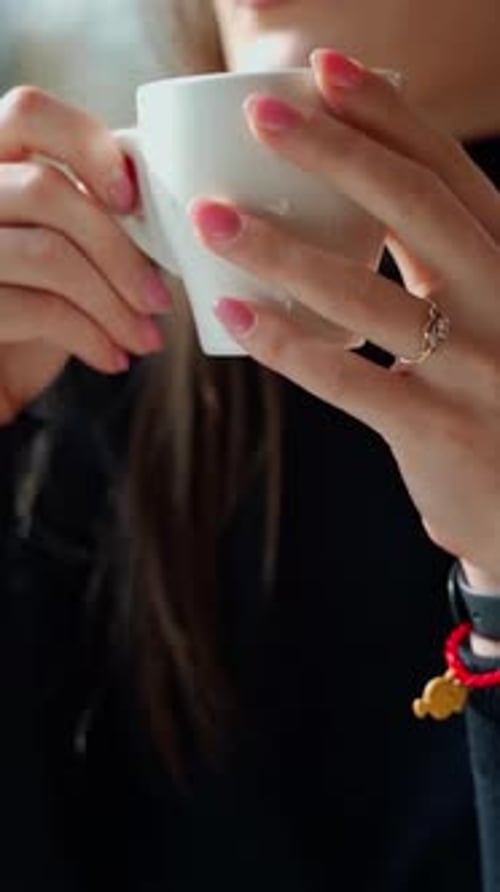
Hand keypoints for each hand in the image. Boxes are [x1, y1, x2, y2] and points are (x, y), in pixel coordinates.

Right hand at [0, 86, 171, 422]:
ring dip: (114, 303)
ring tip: (146, 337)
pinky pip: (39, 310)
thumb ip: (91, 210)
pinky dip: (92, 337)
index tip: (133, 199)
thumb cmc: (33, 301)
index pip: (28, 111)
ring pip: (48, 254)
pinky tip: (114, 357)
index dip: (88, 145)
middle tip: (160, 299)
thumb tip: (174, 211)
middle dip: (119, 252)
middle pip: (47, 190)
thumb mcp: (61, 245)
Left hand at [189, 49, 499, 583]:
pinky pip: (348, 380)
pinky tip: (235, 314)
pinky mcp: (437, 428)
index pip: (447, 172)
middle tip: (260, 116)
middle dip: (333, 152)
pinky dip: (286, 345)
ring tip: (213, 219)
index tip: (324, 70)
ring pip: (365, 296)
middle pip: (414, 209)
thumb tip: (358, 189)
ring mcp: (475, 368)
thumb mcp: (485, 309)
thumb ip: (441, 260)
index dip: (388, 116)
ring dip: (280, 251)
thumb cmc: (489, 387)